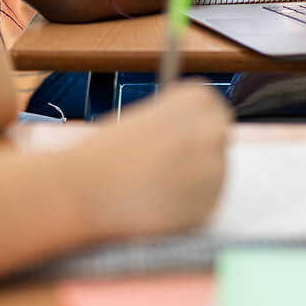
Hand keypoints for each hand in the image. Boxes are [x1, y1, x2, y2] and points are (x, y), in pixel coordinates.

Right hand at [72, 83, 230, 238]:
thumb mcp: (141, 117)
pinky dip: (188, 203)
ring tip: (153, 183)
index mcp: (195, 99)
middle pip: (218, 134)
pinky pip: (205, 201)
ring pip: (214, 171)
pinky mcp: (210, 205)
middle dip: (199, 146)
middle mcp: (213, 130)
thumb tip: (188, 132)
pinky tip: (156, 202)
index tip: (176, 131)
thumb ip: (173, 120)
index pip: (210, 105)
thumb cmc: (104, 153)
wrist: (87, 191)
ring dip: (194, 176)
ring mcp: (216, 170)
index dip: (192, 120)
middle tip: (168, 160)